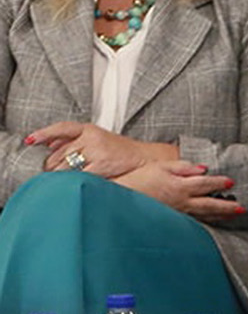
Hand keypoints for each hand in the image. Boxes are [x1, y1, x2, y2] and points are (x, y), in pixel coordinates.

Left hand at [27, 121, 176, 177]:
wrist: (149, 159)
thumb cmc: (125, 153)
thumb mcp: (101, 140)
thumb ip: (77, 141)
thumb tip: (51, 145)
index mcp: (90, 129)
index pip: (61, 128)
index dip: (44, 134)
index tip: (31, 140)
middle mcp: (91, 137)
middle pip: (60, 152)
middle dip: (54, 166)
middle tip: (56, 173)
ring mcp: (96, 150)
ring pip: (66, 166)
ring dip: (62, 176)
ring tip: (67, 182)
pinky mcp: (101, 165)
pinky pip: (79, 176)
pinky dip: (75, 182)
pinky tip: (79, 185)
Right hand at [112, 160, 243, 220]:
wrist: (120, 199)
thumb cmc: (137, 180)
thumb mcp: (159, 166)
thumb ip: (182, 166)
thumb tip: (203, 168)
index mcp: (180, 186)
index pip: (206, 184)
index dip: (220, 183)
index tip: (232, 182)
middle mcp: (181, 202)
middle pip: (210, 204)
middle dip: (227, 206)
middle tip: (242, 208)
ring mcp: (177, 214)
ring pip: (204, 215)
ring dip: (220, 215)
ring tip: (234, 215)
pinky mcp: (172, 221)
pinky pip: (194, 223)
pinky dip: (206, 222)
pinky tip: (213, 222)